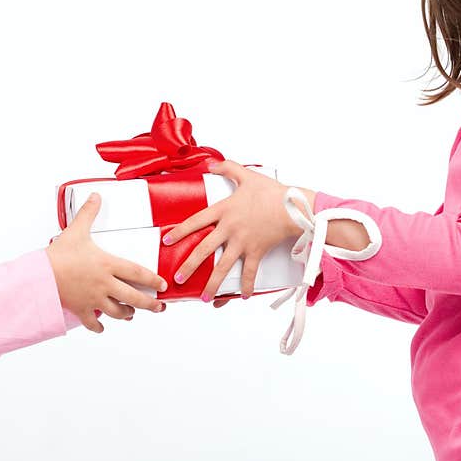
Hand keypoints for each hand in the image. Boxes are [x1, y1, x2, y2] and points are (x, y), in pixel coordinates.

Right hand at [47, 192, 167, 332]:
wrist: (40, 276)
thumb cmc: (59, 254)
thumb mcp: (76, 230)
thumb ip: (88, 213)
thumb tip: (96, 195)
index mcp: (107, 264)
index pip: (137, 273)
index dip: (153, 279)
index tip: (163, 285)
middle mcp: (104, 284)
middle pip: (133, 298)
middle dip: (149, 304)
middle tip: (159, 307)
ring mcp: (93, 298)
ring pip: (117, 312)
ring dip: (127, 314)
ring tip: (131, 314)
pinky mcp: (81, 308)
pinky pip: (92, 322)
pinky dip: (98, 327)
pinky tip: (102, 328)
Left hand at [161, 160, 305, 299]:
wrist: (294, 207)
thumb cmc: (271, 192)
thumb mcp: (247, 175)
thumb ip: (227, 168)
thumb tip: (211, 164)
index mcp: (224, 210)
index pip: (196, 222)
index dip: (180, 231)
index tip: (167, 241)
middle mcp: (230, 229)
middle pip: (204, 250)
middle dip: (189, 266)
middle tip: (176, 278)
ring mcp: (243, 242)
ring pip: (223, 267)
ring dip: (212, 284)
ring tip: (203, 297)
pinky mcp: (257, 251)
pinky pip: (250, 272)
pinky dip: (247, 285)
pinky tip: (242, 296)